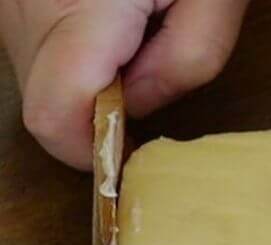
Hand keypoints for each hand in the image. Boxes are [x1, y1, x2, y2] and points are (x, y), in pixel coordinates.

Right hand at [1, 0, 249, 168]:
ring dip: (85, 74)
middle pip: (42, 100)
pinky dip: (70, 44)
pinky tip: (111, 10)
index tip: (134, 142)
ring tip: (134, 23)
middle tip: (148, 58)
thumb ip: (185, 64)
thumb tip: (135, 109)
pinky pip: (29, 36)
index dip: (95, 148)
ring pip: (32, 69)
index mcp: (79, 6)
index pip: (53, 120)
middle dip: (98, 106)